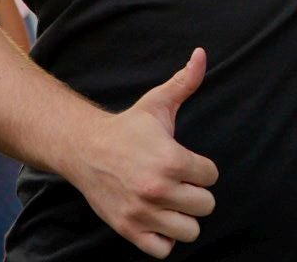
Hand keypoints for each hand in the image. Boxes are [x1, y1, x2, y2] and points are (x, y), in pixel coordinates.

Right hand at [65, 49, 218, 257]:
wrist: (84, 149)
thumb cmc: (128, 128)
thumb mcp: (157, 103)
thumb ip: (185, 81)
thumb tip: (201, 54)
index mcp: (170, 159)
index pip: (212, 176)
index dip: (204, 169)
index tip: (188, 164)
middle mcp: (157, 189)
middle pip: (206, 205)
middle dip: (197, 194)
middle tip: (182, 184)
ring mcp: (142, 212)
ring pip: (190, 231)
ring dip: (185, 219)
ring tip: (174, 204)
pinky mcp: (128, 229)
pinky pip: (163, 249)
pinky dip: (166, 239)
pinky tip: (161, 220)